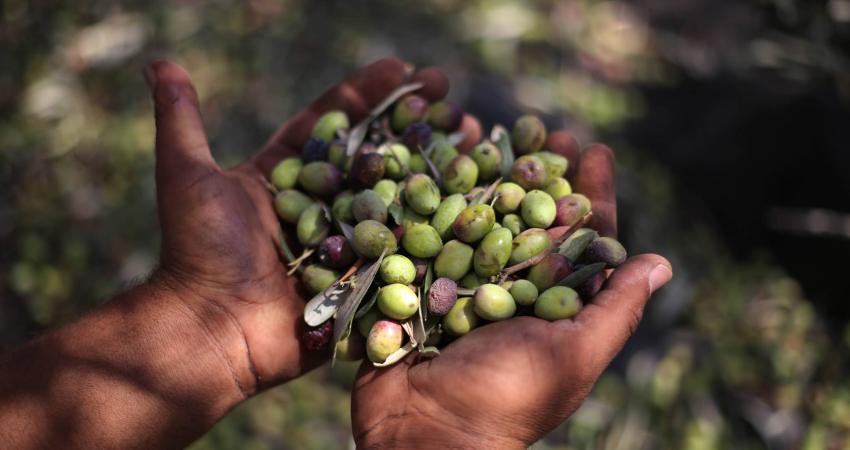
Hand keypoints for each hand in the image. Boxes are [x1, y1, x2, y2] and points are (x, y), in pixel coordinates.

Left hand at [145, 57, 454, 394]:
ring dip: (440, 172)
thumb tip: (160, 63)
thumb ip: (182, 121)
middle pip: (379, 159)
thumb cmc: (197, 253)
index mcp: (291, 180)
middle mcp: (325, 210)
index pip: (337, 126)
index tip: (405, 67)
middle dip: (419, 127)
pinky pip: (407, 255)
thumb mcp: (188, 177)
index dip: (370, 95)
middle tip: (456, 100)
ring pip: (402, 202)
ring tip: (479, 142)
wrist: (212, 330)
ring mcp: (348, 248)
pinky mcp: (365, 283)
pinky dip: (441, 233)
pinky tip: (479, 206)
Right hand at [351, 139, 672, 447]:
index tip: (594, 149)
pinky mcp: (415, 284)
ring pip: (478, 214)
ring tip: (490, 126)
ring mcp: (460, 284)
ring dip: (487, 170)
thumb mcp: (573, 355)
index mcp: (552, 304)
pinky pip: (423, 231)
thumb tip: (662, 263)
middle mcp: (509, 289)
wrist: (425, 434)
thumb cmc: (507, 398)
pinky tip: (436, 158)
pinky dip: (429, 194)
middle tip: (544, 127)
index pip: (580, 238)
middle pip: (529, 216)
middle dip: (539, 170)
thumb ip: (615, 310)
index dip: (590, 193)